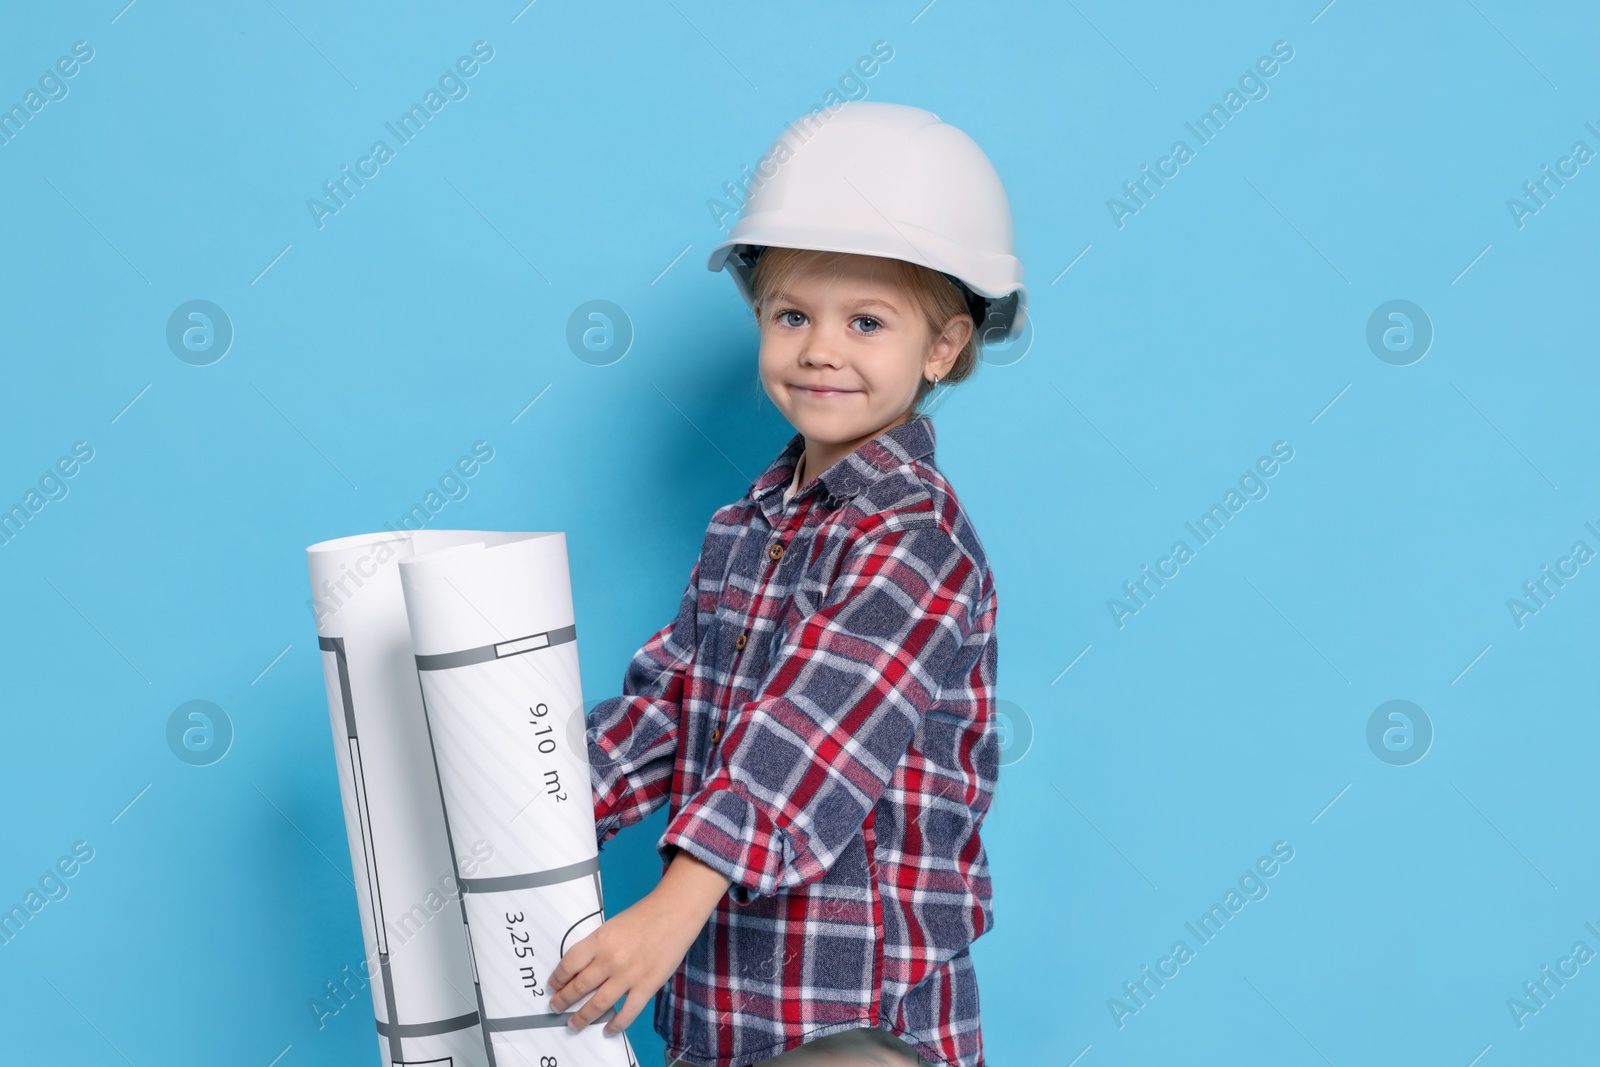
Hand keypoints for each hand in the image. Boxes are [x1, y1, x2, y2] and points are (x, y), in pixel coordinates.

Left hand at [547, 849, 731, 1034]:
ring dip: (582, 1017)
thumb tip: (582, 970)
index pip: (569, 964)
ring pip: (598, 1004)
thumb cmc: (645, 915)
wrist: (675, 912)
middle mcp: (610, 959)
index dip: (557, 978)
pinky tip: (607, 1030)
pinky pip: (627, 1012)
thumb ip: (597, 947)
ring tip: (573, 1024)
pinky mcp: (647, 985)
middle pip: (579, 986)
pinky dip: (616, 1025)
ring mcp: (629, 974)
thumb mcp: (612, 925)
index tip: (553, 986)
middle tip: (556, 1007)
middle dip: (563, 1000)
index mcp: (599, 940)